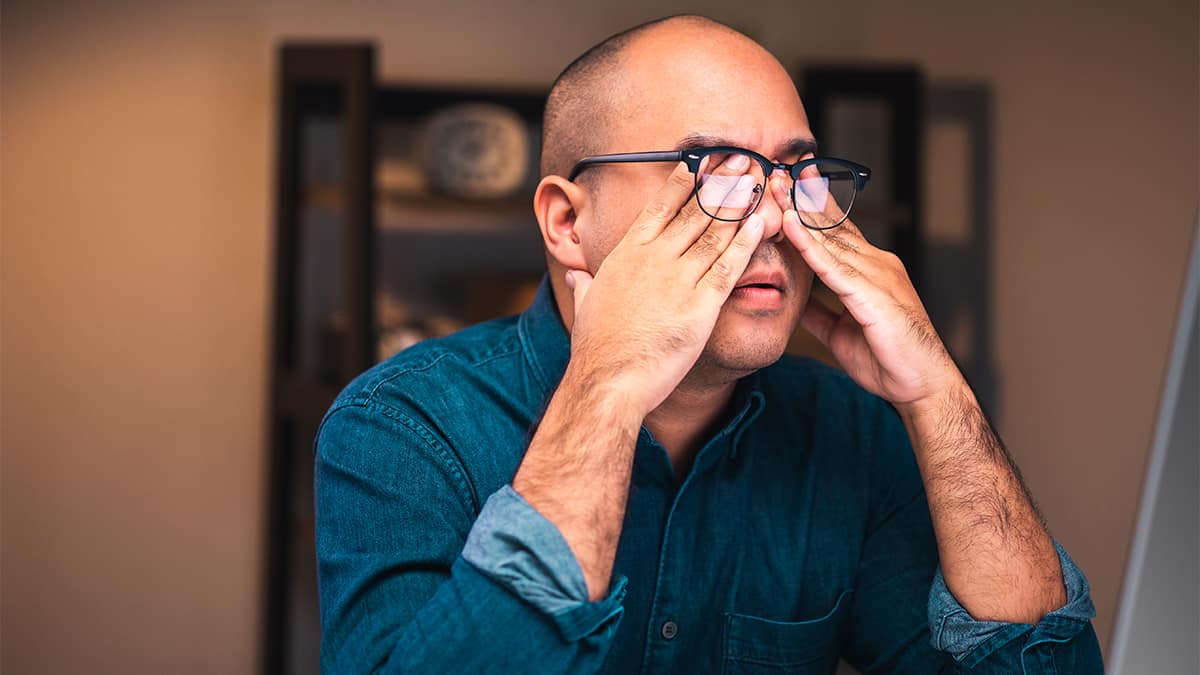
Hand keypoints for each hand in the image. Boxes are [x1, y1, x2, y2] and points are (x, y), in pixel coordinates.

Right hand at [563, 157, 765, 417]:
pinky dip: (746, 243)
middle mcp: (653, 259)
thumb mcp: (585, 305)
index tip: (700, 162)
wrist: (608, 380)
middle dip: (721, 183)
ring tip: (758, 181)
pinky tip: (761, 224)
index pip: (659, 208)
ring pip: (715, 234)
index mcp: (627, 254)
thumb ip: (585, 284)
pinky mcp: (700, 307)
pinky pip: (728, 268)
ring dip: (739, 204)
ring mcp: (677, 281)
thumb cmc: (596, 348)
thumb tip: (576, 274)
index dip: (683, 183)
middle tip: (743, 160)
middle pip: (694, 212)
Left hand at [780, 184, 961, 409]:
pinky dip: (809, 244)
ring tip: (777, 185)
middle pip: (832, 226)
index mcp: (870, 272)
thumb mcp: (841, 333)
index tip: (792, 182)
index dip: (813, 208)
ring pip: (831, 238)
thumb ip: (820, 313)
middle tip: (779, 168)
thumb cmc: (888, 361)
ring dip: (800, 211)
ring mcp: (877, 276)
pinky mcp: (872, 296)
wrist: (922, 386)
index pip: (837, 233)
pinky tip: (789, 225)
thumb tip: (797, 303)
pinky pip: (833, 266)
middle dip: (803, 198)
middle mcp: (876, 265)